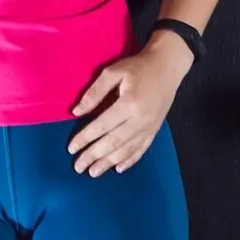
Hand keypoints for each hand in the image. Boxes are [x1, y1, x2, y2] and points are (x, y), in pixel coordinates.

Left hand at [67, 37, 193, 176]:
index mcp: (129, 103)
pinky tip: (119, 168)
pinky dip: (130, 160)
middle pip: (113, 142)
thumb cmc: (138, 67)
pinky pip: (142, 149)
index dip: (85, 138)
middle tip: (78, 167)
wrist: (167, 67)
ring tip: (94, 172)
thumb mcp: (113, 72)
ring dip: (109, 162)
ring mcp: (149, 127)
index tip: (71, 148)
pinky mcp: (155, 130)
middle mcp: (140, 119)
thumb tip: (76, 111)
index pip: (102, 126)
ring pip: (127, 149)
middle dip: (94, 155)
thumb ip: (95, 92)